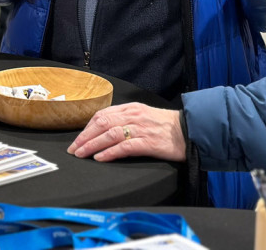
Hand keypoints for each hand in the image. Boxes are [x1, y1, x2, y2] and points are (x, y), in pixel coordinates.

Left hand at [67, 103, 185, 162]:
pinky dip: (110, 152)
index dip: (88, 127)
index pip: (103, 114)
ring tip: (81, 154)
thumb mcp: (145, 115)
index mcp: (132, 108)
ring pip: (110, 134)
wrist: (191, 130)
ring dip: (92, 144)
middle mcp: (134, 116)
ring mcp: (141, 129)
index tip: (78, 138)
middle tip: (73, 149)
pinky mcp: (149, 142)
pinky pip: (125, 146)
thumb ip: (127, 118)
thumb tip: (105, 128)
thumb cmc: (168, 125)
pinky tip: (100, 158)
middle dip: (85, 136)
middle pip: (102, 123)